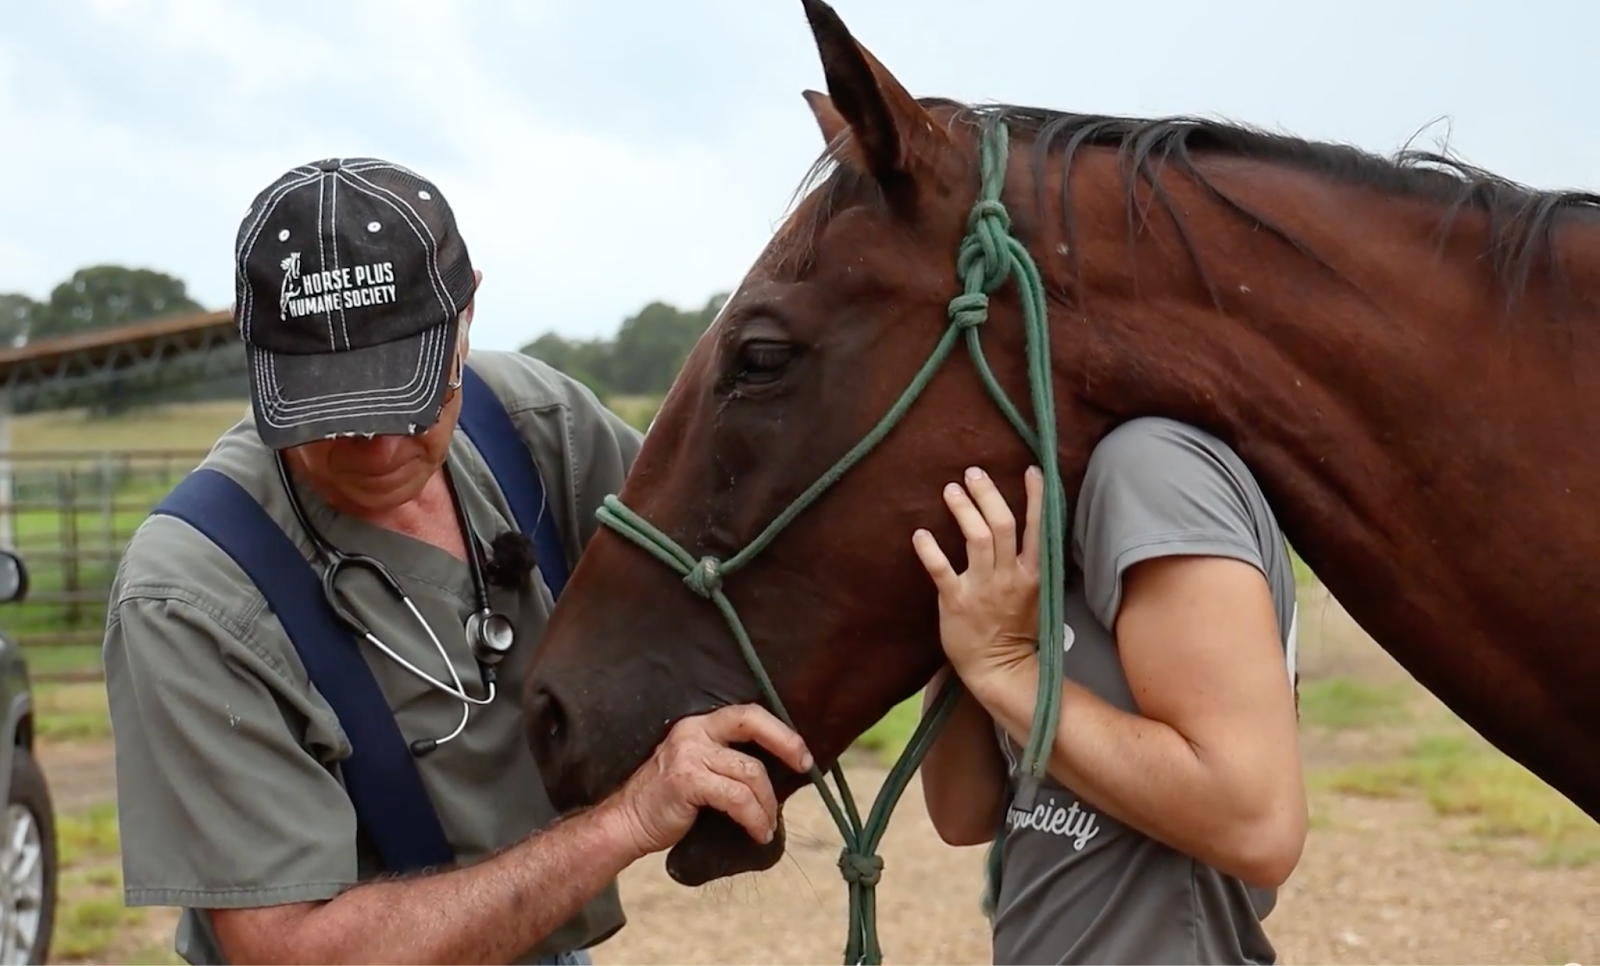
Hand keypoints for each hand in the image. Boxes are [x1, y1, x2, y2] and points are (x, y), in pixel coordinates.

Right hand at [602, 704, 813, 857]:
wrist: (627, 823)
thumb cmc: (669, 802)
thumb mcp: (699, 768)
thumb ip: (728, 761)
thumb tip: (779, 771)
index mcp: (699, 725)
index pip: (747, 714)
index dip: (780, 730)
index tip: (802, 753)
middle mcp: (694, 731)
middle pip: (751, 723)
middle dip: (786, 744)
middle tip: (804, 768)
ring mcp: (689, 754)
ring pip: (749, 772)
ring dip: (767, 804)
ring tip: (768, 824)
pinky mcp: (687, 780)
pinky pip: (737, 799)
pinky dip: (754, 818)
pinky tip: (758, 833)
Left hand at [911, 465, 1042, 684]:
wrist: (999, 668)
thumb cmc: (1016, 630)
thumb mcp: (1037, 595)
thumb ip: (1032, 563)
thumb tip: (1031, 530)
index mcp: (1033, 574)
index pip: (1038, 528)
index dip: (1036, 498)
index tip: (1031, 470)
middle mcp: (1010, 577)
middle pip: (1003, 525)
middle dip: (988, 494)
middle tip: (973, 472)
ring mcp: (983, 588)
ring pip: (977, 539)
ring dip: (963, 510)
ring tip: (950, 490)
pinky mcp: (956, 601)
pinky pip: (942, 570)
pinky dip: (930, 550)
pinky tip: (920, 534)